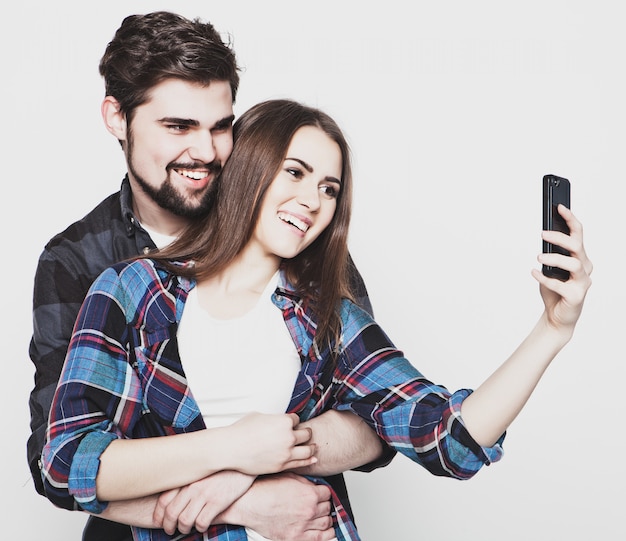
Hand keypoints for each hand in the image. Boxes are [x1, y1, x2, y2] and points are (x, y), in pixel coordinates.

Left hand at [154, 471, 254, 534]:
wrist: (241, 463)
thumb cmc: (220, 468)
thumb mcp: (200, 470)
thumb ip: (187, 481)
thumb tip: (173, 498)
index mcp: (186, 477)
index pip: (164, 499)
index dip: (158, 515)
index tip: (159, 521)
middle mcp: (192, 486)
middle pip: (171, 513)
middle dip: (168, 526)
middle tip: (170, 530)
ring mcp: (205, 494)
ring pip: (185, 520)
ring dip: (184, 528)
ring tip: (187, 528)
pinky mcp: (218, 501)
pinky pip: (202, 522)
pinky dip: (200, 527)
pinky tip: (203, 525)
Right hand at [219, 473, 335, 540]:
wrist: (250, 503)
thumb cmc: (266, 489)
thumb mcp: (289, 477)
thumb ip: (306, 482)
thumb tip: (315, 486)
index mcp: (309, 494)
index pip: (328, 493)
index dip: (323, 492)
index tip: (320, 494)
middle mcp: (309, 511)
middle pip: (327, 508)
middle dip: (323, 504)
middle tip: (318, 504)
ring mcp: (303, 526)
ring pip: (326, 523)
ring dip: (325, 518)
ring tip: (320, 516)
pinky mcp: (296, 538)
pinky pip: (320, 538)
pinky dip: (326, 534)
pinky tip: (325, 531)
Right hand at [227, 412, 316, 474]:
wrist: (231, 448)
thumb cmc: (242, 430)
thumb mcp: (259, 415)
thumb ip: (274, 418)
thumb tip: (278, 420)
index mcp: (284, 421)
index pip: (297, 419)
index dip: (293, 421)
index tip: (291, 423)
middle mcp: (288, 437)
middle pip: (306, 434)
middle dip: (306, 433)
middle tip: (306, 434)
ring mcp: (286, 452)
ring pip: (308, 450)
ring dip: (312, 447)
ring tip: (313, 447)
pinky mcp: (281, 466)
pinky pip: (300, 463)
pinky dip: (309, 460)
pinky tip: (313, 458)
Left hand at [533, 205, 592, 334]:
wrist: (557, 316)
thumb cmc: (555, 290)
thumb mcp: (551, 268)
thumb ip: (550, 254)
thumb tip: (544, 237)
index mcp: (580, 258)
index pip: (579, 234)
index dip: (570, 219)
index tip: (559, 206)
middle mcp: (584, 268)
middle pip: (577, 246)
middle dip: (560, 237)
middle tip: (542, 234)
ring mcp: (582, 283)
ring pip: (573, 264)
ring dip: (554, 258)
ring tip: (538, 256)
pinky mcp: (576, 297)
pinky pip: (560, 284)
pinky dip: (544, 278)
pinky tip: (534, 273)